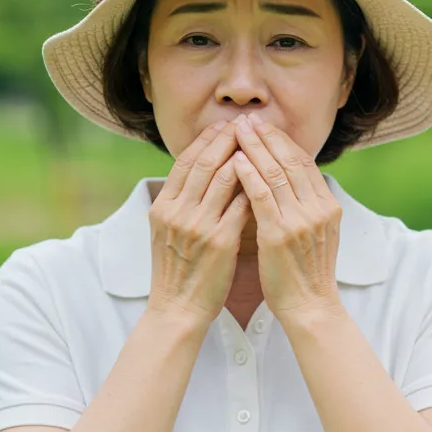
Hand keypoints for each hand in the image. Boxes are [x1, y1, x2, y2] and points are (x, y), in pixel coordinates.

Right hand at [147, 121, 249, 324]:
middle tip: (245, 123)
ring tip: (260, 142)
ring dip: (244, 156)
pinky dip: (255, 187)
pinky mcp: (219, 241)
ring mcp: (197, 226)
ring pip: (224, 179)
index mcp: (162, 207)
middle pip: (204, 163)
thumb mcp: (169, 230)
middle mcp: (176, 212)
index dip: (205, 141)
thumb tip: (202, 171)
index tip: (223, 125)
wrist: (178, 308)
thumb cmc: (178, 269)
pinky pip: (241, 205)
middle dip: (226, 139)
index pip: (185, 162)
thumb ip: (181, 201)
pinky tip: (269, 176)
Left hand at [231, 113, 342, 316]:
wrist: (311, 307)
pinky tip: (235, 160)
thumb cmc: (307, 274)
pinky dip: (249, 175)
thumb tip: (290, 180)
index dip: (282, 141)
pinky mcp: (280, 234)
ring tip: (237, 131)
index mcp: (328, 206)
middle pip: (290, 160)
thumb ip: (308, 206)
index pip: (304, 162)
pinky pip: (262, 196)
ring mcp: (300, 220)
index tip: (264, 126)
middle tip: (247, 120)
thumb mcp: (318, 233)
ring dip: (254, 148)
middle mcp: (318, 208)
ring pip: (275, 172)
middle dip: (267, 137)